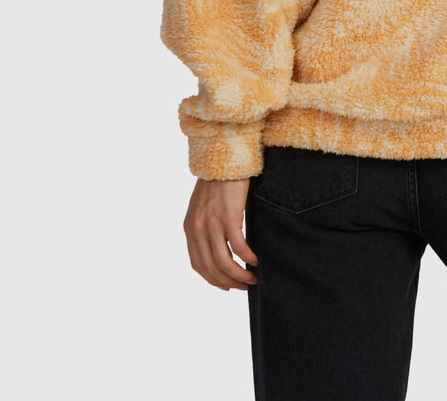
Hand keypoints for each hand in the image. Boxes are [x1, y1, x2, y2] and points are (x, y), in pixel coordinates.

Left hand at [183, 176, 259, 290]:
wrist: (223, 159)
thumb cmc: (217, 180)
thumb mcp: (203, 207)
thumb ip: (205, 226)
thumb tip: (218, 245)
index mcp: (189, 228)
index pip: (198, 265)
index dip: (213, 279)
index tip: (227, 285)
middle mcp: (197, 229)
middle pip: (211, 268)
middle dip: (228, 282)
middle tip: (243, 286)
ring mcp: (212, 224)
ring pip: (224, 262)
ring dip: (239, 276)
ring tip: (252, 279)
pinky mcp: (228, 216)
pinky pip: (238, 247)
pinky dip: (248, 258)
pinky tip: (256, 261)